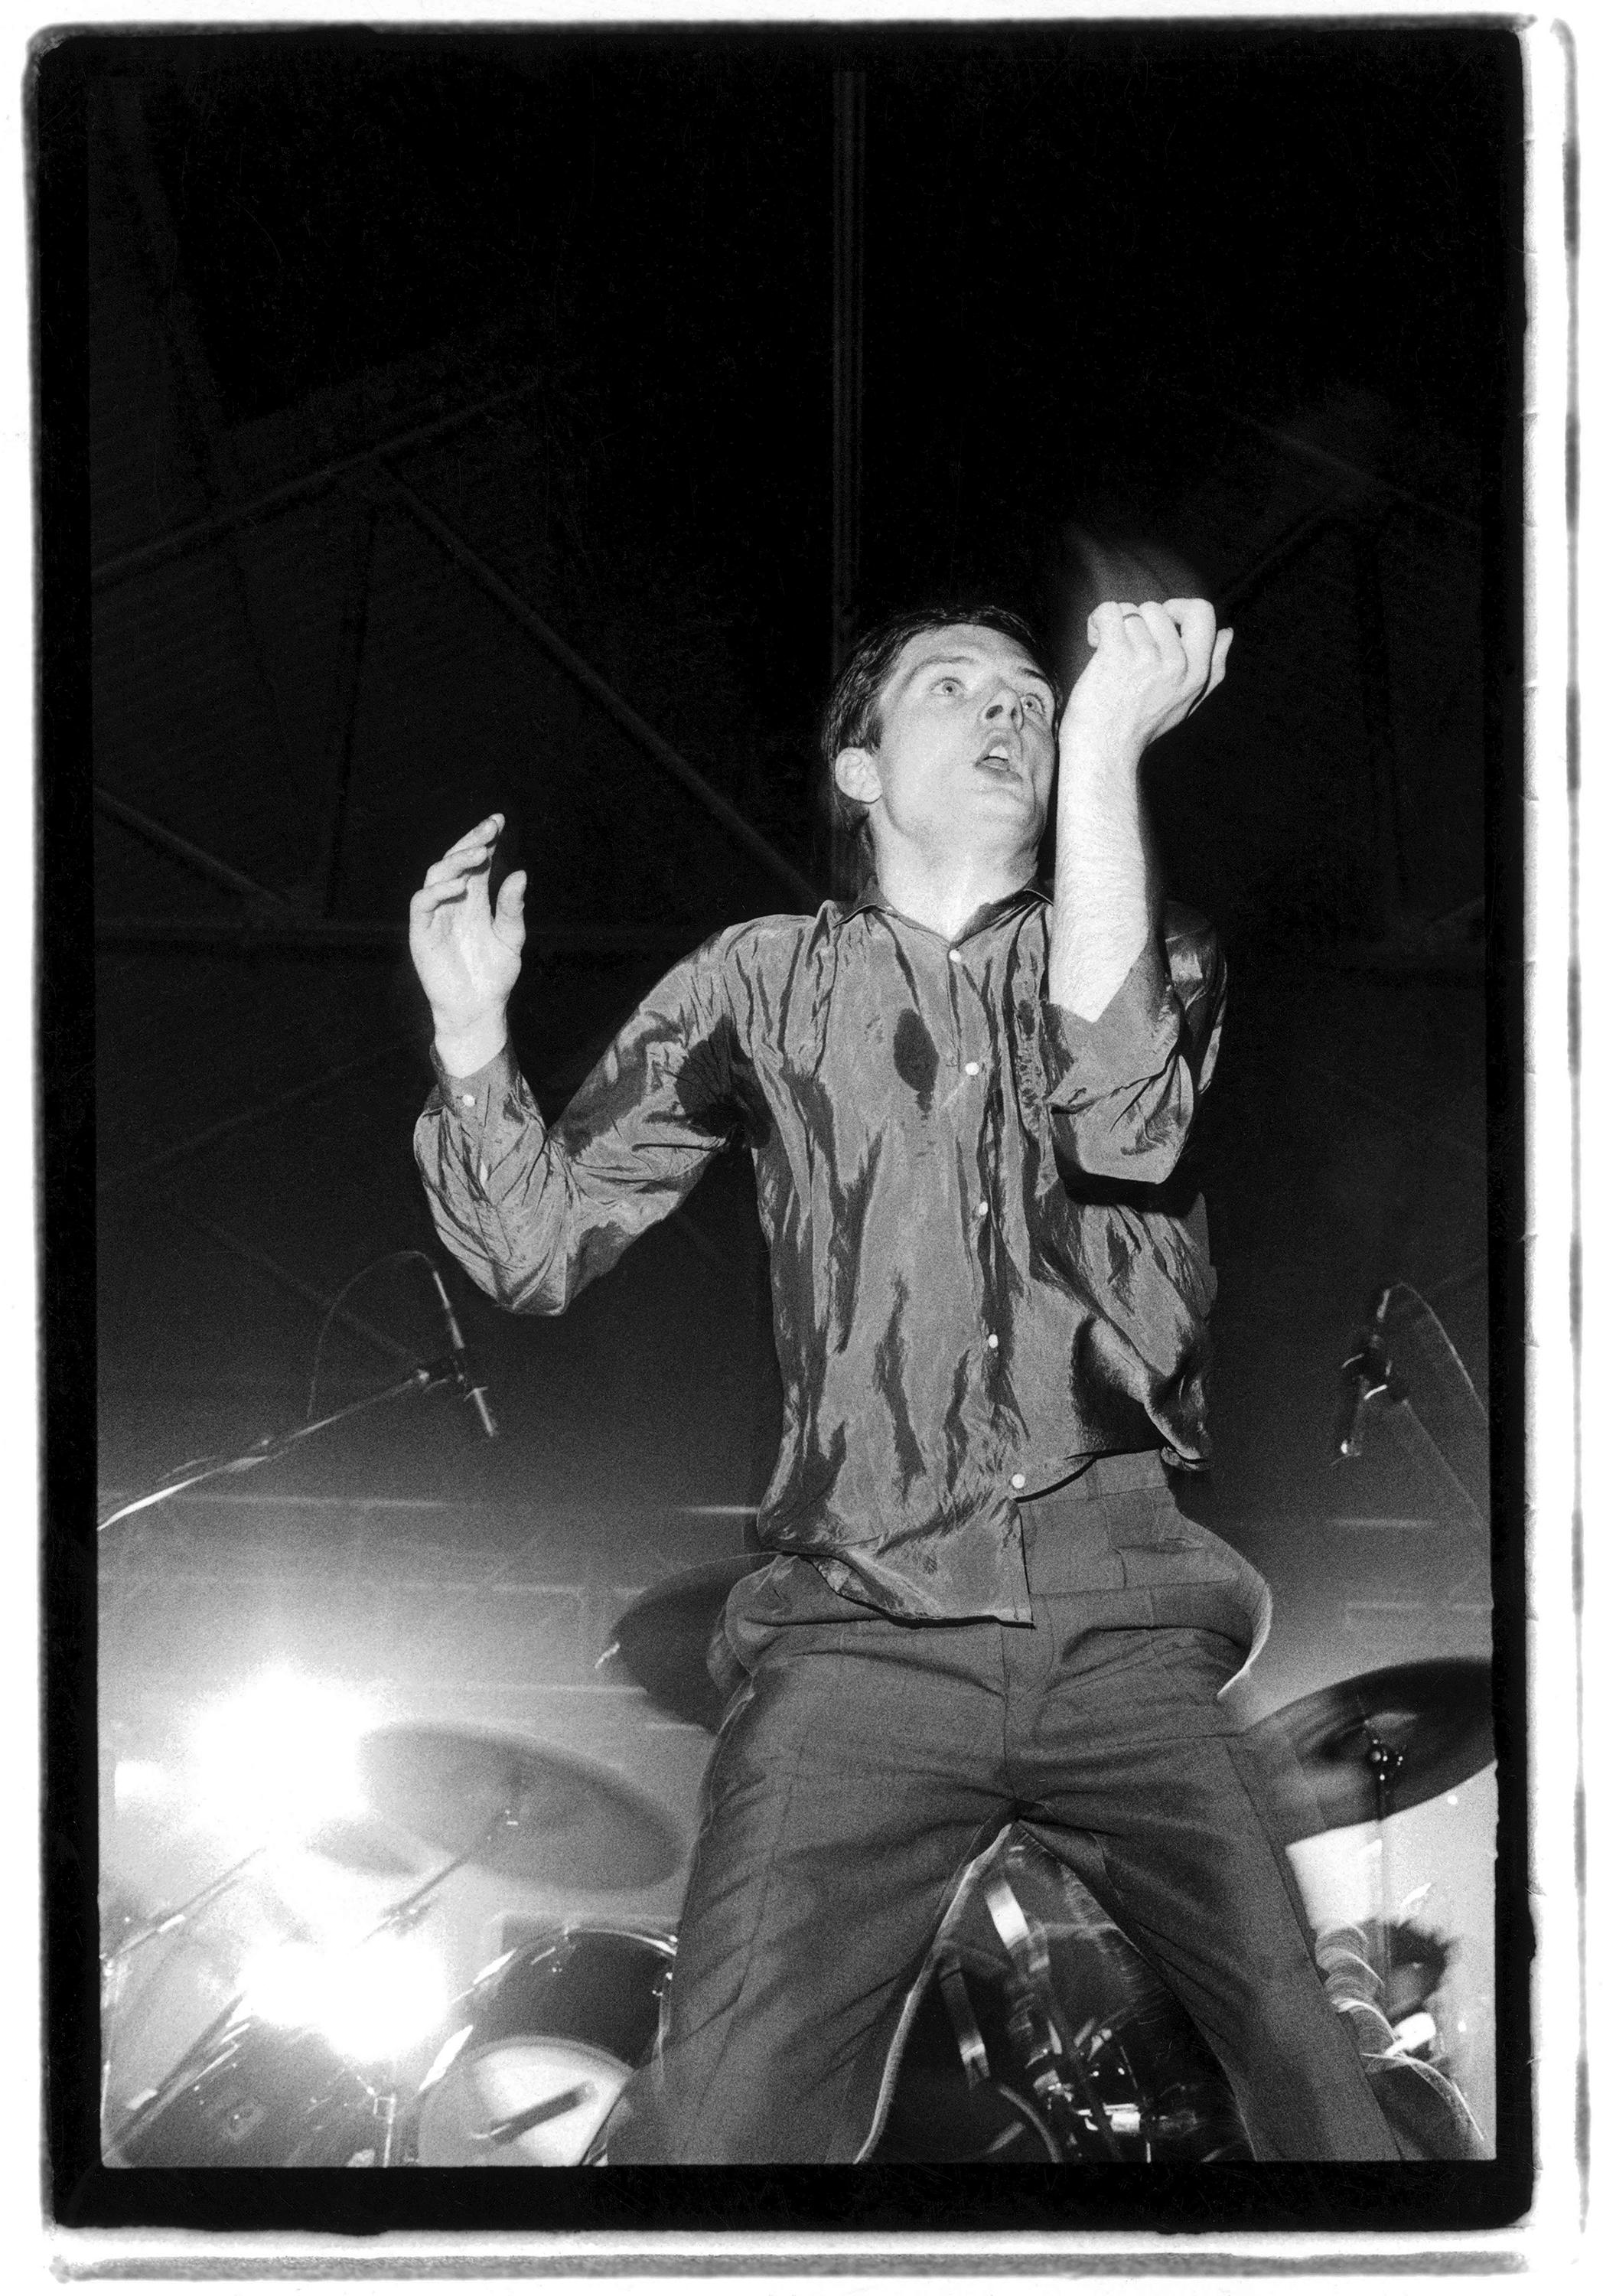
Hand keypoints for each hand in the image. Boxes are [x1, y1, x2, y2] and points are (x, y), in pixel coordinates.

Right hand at [409, 813, 525, 1070]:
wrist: (478, 1009)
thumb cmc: (494, 976)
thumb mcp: (511, 938)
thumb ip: (513, 908)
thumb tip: (520, 873)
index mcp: (475, 900)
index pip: (477, 863)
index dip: (484, 840)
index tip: (499, 821)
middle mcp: (453, 902)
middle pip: (456, 861)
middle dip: (471, 841)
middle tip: (490, 829)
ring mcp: (436, 915)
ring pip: (436, 875)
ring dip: (457, 861)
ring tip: (480, 853)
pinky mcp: (421, 932)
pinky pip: (422, 903)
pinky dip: (438, 891)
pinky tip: (459, 886)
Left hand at [1061, 598, 1231, 769]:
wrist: (1104, 751)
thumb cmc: (1140, 728)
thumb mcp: (1187, 703)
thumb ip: (1212, 668)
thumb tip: (1227, 632)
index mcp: (1198, 673)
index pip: (1203, 613)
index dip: (1177, 609)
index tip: (1159, 628)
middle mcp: (1177, 664)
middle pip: (1160, 608)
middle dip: (1139, 620)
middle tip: (1129, 643)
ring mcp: (1147, 659)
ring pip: (1131, 612)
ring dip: (1115, 629)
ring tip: (1110, 656)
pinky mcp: (1116, 655)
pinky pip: (1110, 611)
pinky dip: (1097, 621)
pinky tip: (1096, 640)